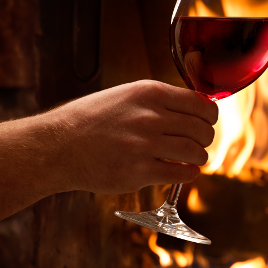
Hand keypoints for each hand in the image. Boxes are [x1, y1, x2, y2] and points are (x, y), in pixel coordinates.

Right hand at [42, 80, 218, 193]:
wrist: (57, 146)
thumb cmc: (91, 121)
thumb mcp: (127, 95)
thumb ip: (160, 101)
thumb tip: (197, 109)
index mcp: (150, 93)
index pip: (201, 104)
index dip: (210, 116)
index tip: (207, 123)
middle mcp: (150, 116)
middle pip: (202, 129)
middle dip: (205, 138)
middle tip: (199, 143)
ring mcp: (145, 145)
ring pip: (196, 152)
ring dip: (199, 157)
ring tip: (192, 159)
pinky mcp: (139, 172)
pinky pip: (181, 173)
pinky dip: (189, 174)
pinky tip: (184, 171)